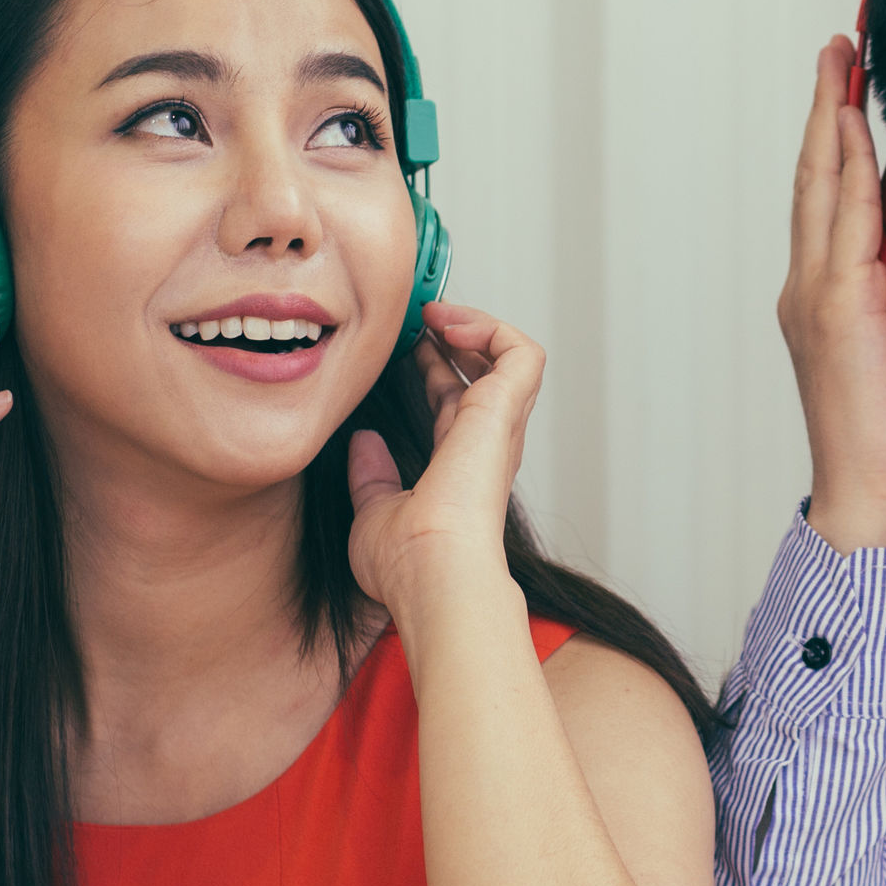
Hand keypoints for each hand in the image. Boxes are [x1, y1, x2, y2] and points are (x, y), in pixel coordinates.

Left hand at [348, 301, 541, 616]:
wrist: (433, 573)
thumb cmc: (410, 565)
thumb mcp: (374, 514)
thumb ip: (371, 478)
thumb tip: (364, 444)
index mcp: (461, 467)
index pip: (456, 402)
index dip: (435, 367)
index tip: (409, 344)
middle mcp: (487, 445)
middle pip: (485, 374)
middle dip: (456, 337)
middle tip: (422, 316)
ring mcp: (499, 428)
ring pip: (511, 358)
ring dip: (477, 325)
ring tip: (438, 312)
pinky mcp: (504, 411)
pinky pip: (521, 353)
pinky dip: (492, 328)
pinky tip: (451, 325)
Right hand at [780, 37, 885, 548]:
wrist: (884, 502)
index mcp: (833, 298)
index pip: (836, 200)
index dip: (841, 138)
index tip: (853, 84)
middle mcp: (813, 290)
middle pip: (818, 179)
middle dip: (828, 108)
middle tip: (839, 46)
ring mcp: (817, 300)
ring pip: (823, 191)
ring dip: (833, 123)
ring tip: (840, 67)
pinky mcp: (834, 315)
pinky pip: (844, 228)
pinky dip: (848, 174)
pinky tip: (856, 133)